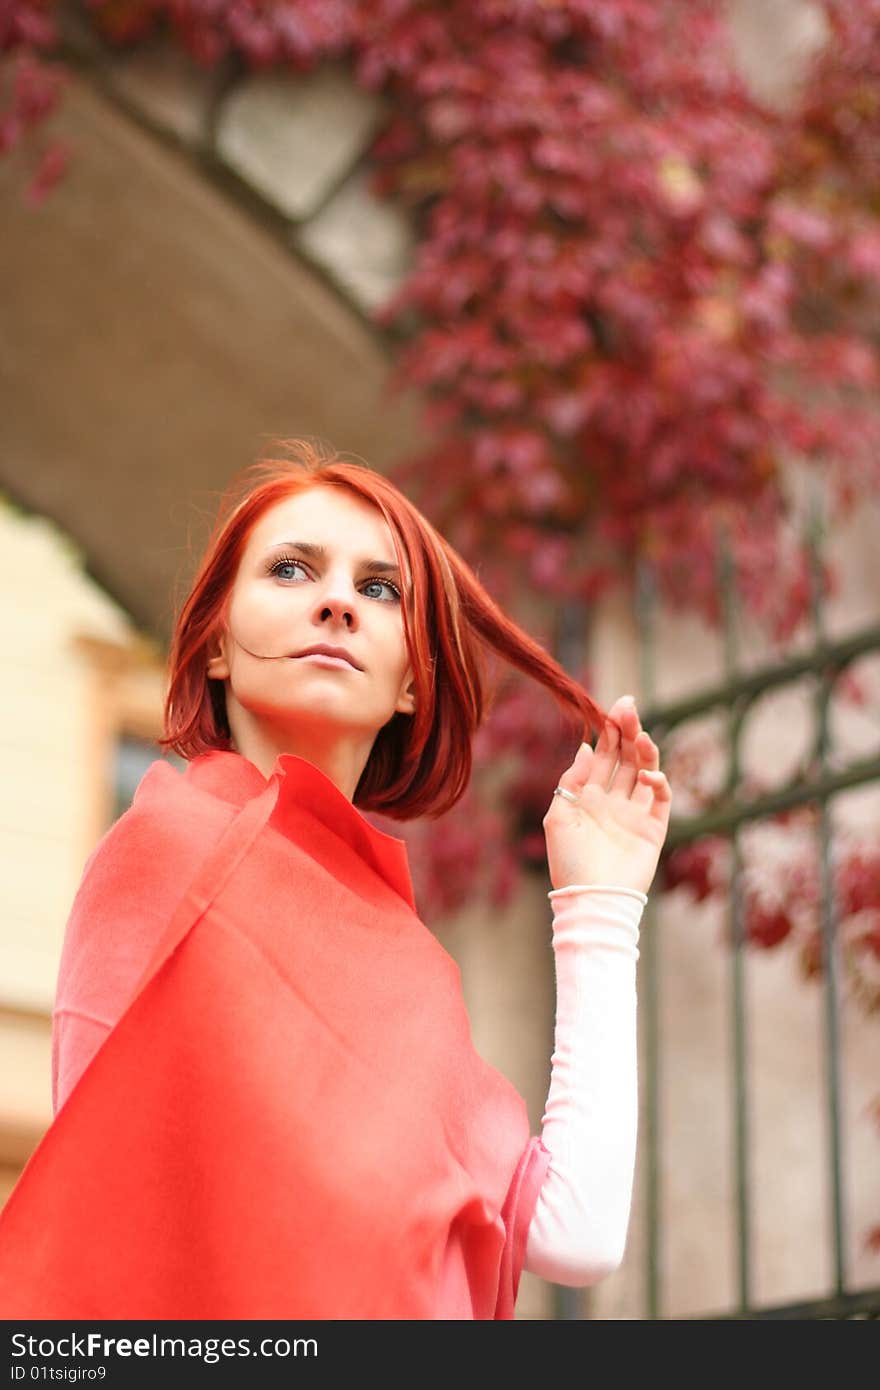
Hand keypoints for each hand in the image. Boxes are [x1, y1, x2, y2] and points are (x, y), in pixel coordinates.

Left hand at [543, 695, 671, 895]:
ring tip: (641, 736)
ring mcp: (634, 814)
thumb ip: (572, 781)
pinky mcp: (653, 829)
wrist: (592, 899)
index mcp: (589, 797)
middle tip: (630, 708)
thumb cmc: (569, 863)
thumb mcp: (559, 817)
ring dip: (645, 752)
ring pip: (644, 772)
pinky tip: (647, 776)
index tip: (614, 709)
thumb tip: (585, 748)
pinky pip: (660, 799)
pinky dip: (658, 783)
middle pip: (625, 758)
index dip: (609, 733)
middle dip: (628, 732)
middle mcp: (613, 801)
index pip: (602, 757)